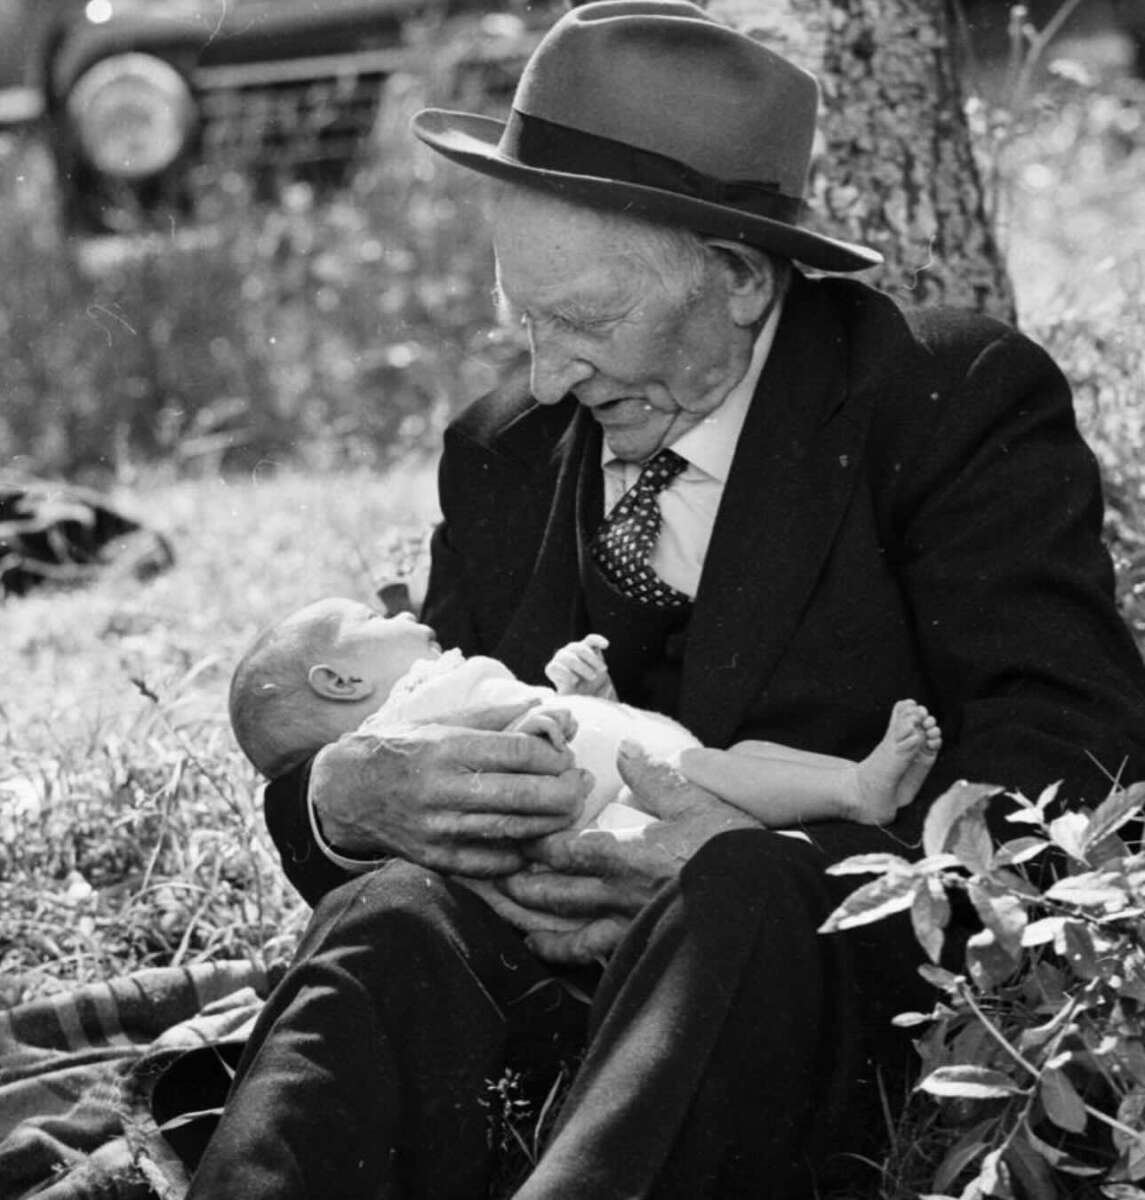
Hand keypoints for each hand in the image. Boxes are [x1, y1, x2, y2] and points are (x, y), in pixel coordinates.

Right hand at [308, 700, 592, 876]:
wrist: (346, 790)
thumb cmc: (402, 747)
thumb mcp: (441, 720)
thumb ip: (494, 715)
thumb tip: (544, 706)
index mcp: (448, 748)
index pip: (519, 753)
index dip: (554, 756)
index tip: (565, 756)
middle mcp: (444, 789)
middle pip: (524, 795)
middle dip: (564, 792)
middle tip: (580, 786)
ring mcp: (439, 828)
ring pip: (513, 830)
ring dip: (551, 822)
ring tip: (569, 809)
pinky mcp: (435, 858)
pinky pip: (492, 862)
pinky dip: (520, 852)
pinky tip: (536, 839)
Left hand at [501, 741, 758, 962]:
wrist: (762, 900)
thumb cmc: (731, 848)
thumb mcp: (695, 801)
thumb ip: (653, 776)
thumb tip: (623, 748)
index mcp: (624, 853)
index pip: (564, 849)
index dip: (536, 843)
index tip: (515, 834)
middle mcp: (617, 893)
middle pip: (555, 890)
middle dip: (523, 883)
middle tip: (496, 876)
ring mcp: (628, 925)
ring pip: (568, 927)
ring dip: (536, 921)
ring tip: (515, 916)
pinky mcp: (643, 945)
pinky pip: (593, 954)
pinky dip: (565, 952)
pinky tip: (549, 949)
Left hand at [544, 634, 616, 698]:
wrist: (593, 690)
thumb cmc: (579, 696)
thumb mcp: (572, 699)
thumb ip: (567, 694)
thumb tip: (565, 691)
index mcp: (554, 670)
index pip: (554, 667)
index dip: (564, 673)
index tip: (575, 681)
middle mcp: (561, 657)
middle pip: (566, 656)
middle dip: (581, 667)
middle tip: (592, 677)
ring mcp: (573, 649)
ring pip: (579, 647)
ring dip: (591, 659)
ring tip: (602, 669)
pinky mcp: (587, 645)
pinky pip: (591, 639)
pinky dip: (598, 640)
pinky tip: (605, 645)